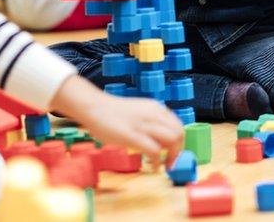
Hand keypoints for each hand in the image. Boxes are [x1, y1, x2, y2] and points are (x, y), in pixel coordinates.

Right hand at [50, 76, 183, 159]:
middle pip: (179, 133)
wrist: (94, 107)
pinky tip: (152, 166)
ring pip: (172, 139)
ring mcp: (144, 124)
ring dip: (171, 156)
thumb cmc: (113, 113)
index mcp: (156, 108)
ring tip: (163, 165)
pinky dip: (157, 161)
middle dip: (178, 151)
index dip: (179, 142)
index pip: (178, 125)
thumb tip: (161, 140)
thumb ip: (151, 122)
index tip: (174, 154)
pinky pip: (154, 150)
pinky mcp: (133, 136)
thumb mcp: (138, 112)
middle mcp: (153, 114)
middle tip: (171, 162)